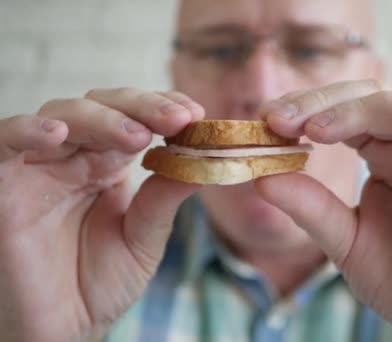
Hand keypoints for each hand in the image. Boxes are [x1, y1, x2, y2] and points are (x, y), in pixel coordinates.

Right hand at [0, 89, 203, 341]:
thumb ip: (163, 199)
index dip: (162, 108)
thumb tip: (204, 160)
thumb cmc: (96, 286)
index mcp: (107, 166)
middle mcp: (73, 158)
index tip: (195, 114)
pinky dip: (26, 131)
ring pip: (62, 116)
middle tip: (178, 119)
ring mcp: (37, 167)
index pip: (134, 118)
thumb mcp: (142, 240)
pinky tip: (57, 134)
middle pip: (103, 108)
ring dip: (101, 118)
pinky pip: (3, 142)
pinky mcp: (2, 184)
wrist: (57, 331)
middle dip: (143, 107)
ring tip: (137, 135)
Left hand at [257, 74, 391, 340]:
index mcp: (385, 157)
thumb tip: (261, 177)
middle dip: (323, 105)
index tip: (266, 121)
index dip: (307, 109)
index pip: (346, 114)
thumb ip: (310, 207)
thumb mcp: (343, 240)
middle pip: (373, 101)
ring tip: (316, 127)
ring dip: (361, 111)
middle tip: (280, 120)